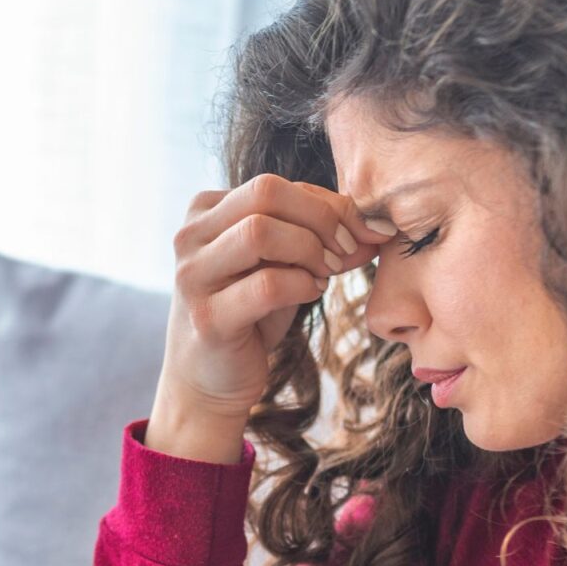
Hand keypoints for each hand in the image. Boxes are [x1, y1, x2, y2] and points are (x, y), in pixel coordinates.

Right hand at [158, 175, 395, 425]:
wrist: (209, 380)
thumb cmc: (250, 315)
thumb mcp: (286, 265)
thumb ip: (322, 239)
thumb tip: (377, 226)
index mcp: (204, 212)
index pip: (273, 185)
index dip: (326, 203)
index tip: (360, 231)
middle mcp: (189, 237)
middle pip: (264, 193)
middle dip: (320, 218)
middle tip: (344, 250)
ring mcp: (192, 277)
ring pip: (260, 233)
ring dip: (309, 250)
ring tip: (325, 274)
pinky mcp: (207, 318)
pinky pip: (266, 285)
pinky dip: (302, 285)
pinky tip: (312, 293)